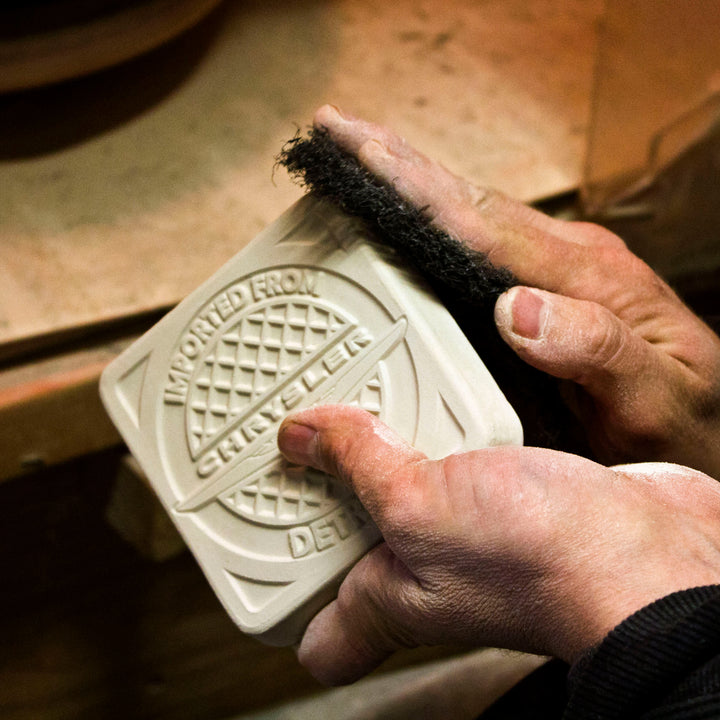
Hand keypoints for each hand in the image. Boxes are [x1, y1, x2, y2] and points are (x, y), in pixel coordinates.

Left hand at [278, 405, 719, 684]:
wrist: (650, 553)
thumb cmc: (545, 566)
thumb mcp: (420, 506)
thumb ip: (355, 466)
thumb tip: (301, 434)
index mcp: (388, 596)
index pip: (312, 624)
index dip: (274, 591)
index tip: (245, 544)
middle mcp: (420, 569)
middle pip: (343, 534)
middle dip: (314, 487)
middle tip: (285, 434)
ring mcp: (460, 530)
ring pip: (393, 483)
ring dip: (372, 442)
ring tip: (341, 394)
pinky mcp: (499, 493)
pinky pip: (444, 454)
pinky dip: (427, 424)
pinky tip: (418, 388)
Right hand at [312, 105, 719, 478]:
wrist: (711, 435)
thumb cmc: (685, 426)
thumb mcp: (657, 400)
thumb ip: (598, 350)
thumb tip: (517, 307)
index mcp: (590, 281)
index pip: (486, 222)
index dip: (417, 187)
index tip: (361, 150)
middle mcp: (568, 264)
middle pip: (469, 202)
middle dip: (398, 163)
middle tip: (339, 131)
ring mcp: (555, 275)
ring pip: (470, 218)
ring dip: (410, 184)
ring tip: (358, 158)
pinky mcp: (545, 293)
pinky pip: (478, 248)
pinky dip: (433, 222)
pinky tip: (406, 218)